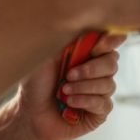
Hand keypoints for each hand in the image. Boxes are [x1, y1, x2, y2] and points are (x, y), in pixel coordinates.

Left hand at [11, 33, 126, 139]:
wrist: (28, 114)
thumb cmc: (35, 84)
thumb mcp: (48, 56)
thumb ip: (70, 40)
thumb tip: (90, 25)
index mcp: (84, 54)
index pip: (107, 43)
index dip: (108, 42)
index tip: (100, 46)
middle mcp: (95, 72)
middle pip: (112, 63)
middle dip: (91, 69)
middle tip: (68, 74)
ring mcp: (98, 92)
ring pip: (108, 84)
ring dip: (83, 87)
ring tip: (63, 91)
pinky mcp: (99, 112)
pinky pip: (103, 103)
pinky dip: (85, 101)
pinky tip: (69, 103)